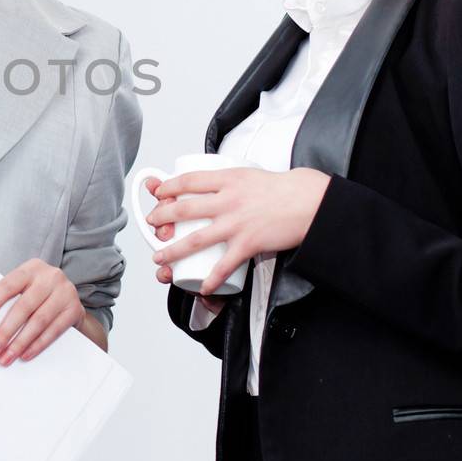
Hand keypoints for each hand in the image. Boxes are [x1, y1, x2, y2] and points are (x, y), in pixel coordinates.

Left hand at [0, 259, 83, 364]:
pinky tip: (25, 354)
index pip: (7, 286)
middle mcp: (50, 277)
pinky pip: (53, 331)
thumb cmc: (38, 293)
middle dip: (5, 332)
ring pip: (38, 321)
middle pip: (23, 307)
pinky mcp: (74, 309)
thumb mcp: (25, 287)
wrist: (69, 297)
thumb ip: (9, 299)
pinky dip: (37, 345)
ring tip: (6, 357)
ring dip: (20, 343)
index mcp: (31, 268)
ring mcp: (65, 292)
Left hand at [145, 167, 330, 295]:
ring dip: (173, 251)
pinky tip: (202, 286)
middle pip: (184, 209)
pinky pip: (224, 265)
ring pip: (195, 239)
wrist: (310, 201)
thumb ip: (229, 181)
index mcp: (228, 179)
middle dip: (161, 218)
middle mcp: (228, 200)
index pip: (189, 180)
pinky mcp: (248, 243)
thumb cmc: (283, 188)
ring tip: (160, 258)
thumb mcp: (250, 173)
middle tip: (151, 225)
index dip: (168, 187)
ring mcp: (236, 223)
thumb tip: (211, 186)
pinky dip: (211, 278)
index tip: (158, 193)